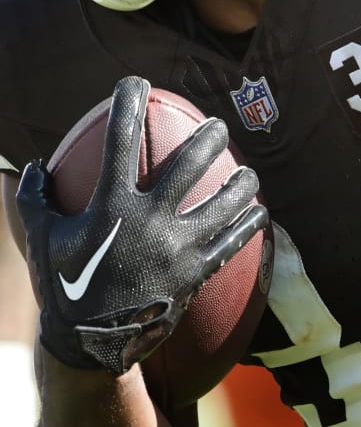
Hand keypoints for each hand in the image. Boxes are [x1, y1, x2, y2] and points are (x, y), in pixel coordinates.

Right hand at [18, 76, 268, 374]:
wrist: (91, 344)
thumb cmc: (64, 287)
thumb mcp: (41, 240)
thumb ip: (34, 200)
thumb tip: (33, 165)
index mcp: (109, 207)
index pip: (116, 142)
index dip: (125, 105)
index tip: (135, 82)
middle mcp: (148, 221)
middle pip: (189, 163)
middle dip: (209, 136)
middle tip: (218, 127)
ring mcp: (178, 247)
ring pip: (225, 201)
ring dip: (243, 181)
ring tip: (248, 173)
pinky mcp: (197, 272)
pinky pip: (234, 241)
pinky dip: (251, 223)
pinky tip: (260, 212)